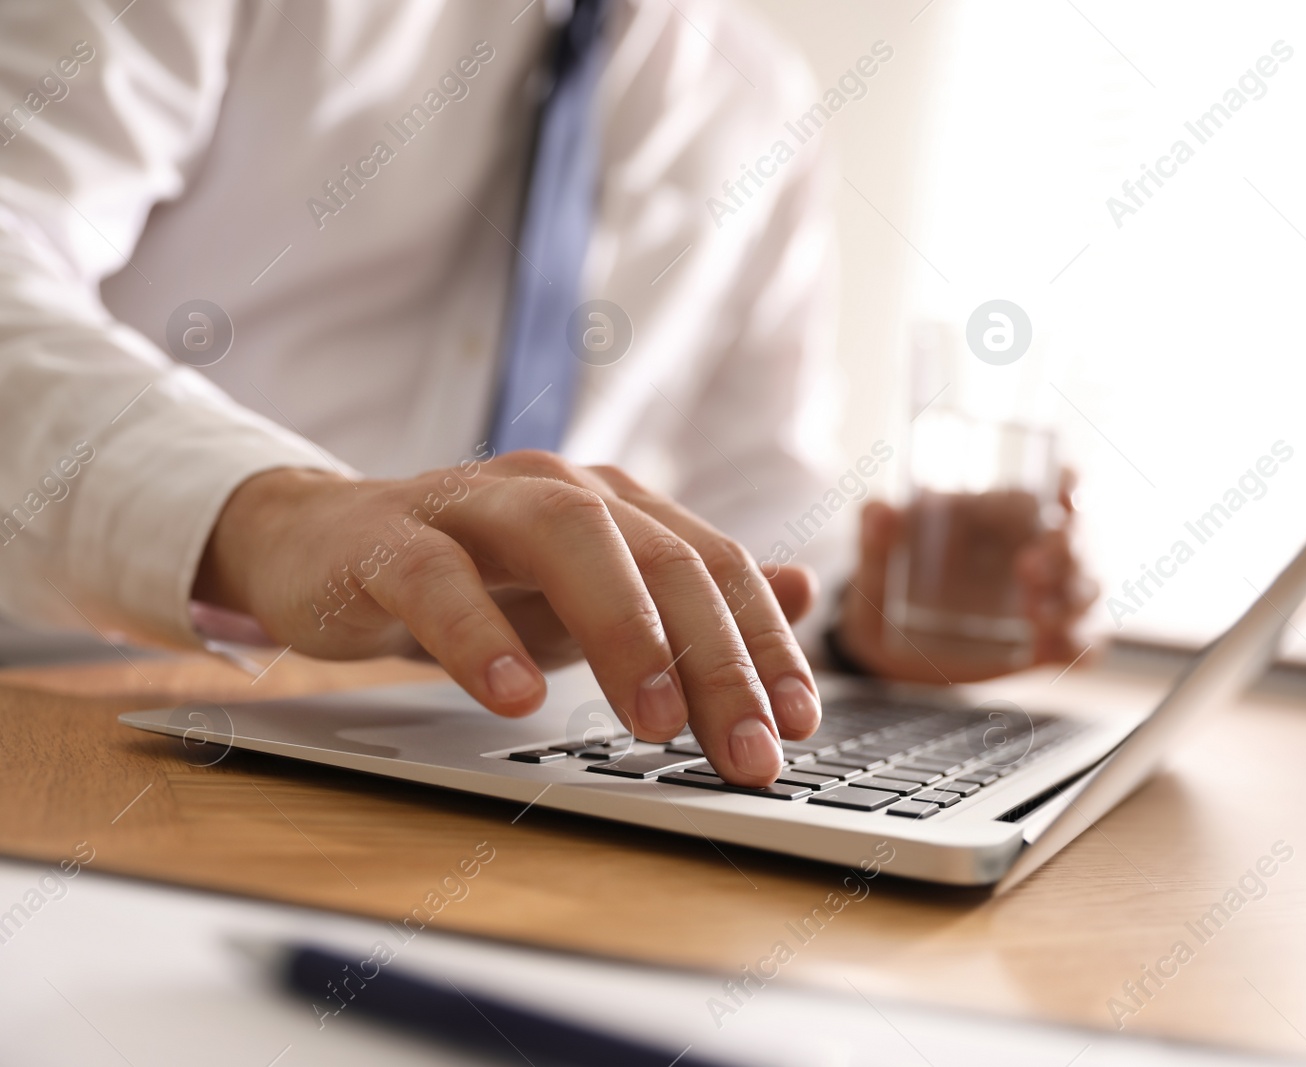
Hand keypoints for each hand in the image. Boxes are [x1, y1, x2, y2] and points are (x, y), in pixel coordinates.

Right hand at [193, 452, 821, 785]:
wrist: (321, 547)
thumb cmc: (475, 580)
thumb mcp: (592, 598)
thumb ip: (688, 596)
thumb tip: (798, 588)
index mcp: (616, 506)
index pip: (713, 566)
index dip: (763, 642)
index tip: (798, 724)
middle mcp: (558, 490)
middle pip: (660, 558)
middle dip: (716, 656)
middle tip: (747, 747)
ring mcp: (473, 506)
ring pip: (567, 544)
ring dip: (622, 631)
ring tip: (655, 720)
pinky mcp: (389, 539)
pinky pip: (439, 579)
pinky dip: (481, 636)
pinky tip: (514, 697)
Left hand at [834, 471, 1096, 683]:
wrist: (889, 637)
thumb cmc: (893, 573)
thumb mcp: (879, 552)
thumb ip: (876, 530)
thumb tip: (880, 511)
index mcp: (1008, 509)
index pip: (1061, 483)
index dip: (1073, 485)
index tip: (1065, 496)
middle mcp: (1039, 549)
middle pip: (1079, 541)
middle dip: (1065, 554)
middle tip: (1028, 571)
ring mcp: (1047, 597)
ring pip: (1088, 592)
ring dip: (1070, 601)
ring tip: (1033, 617)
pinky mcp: (1047, 642)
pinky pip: (1083, 645)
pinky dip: (1075, 647)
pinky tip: (1043, 650)